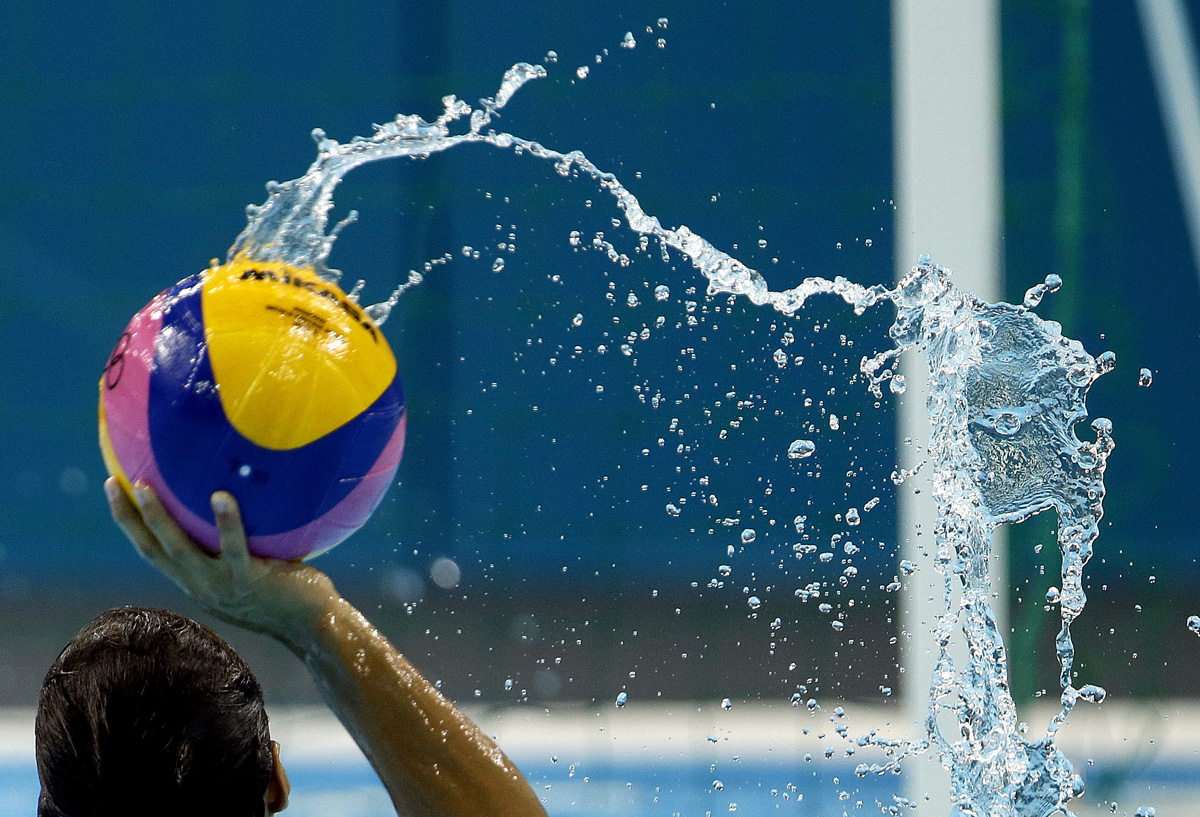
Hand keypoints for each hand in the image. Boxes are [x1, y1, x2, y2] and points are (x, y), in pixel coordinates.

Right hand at [106, 478, 337, 644]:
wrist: (312, 626)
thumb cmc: (288, 592)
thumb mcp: (250, 571)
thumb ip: (236, 546)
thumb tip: (236, 498)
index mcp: (197, 581)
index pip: (153, 552)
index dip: (131, 524)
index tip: (116, 491)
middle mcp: (202, 585)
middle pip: (153, 550)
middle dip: (129, 518)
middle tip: (116, 484)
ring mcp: (222, 584)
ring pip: (180, 549)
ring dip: (159, 518)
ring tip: (146, 486)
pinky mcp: (249, 579)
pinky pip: (233, 547)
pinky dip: (226, 522)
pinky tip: (221, 495)